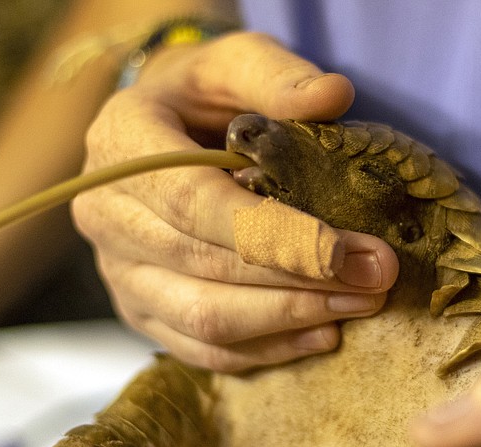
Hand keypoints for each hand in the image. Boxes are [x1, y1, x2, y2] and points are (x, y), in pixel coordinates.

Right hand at [73, 32, 398, 371]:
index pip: (194, 202)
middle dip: (296, 279)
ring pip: (201, 318)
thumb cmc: (201, 94)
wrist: (157, 131)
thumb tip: (333, 97)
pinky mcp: (138, 309)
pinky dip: (263, 350)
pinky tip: (321, 335)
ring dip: (286, 319)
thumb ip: (278, 77)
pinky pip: (198, 348)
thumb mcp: (234, 62)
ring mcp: (116, 270)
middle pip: (202, 265)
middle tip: (376, 278)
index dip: (272, 234)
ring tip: (358, 305)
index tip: (347, 252)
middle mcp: (105, 213)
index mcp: (120, 143)